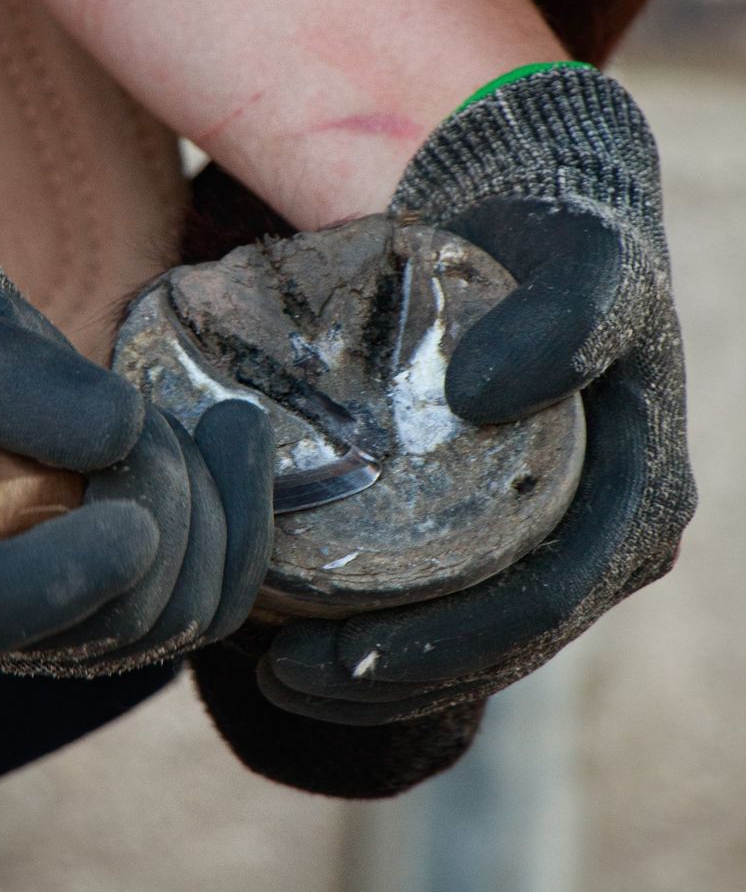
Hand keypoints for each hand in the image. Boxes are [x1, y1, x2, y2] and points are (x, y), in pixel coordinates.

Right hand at [0, 183, 274, 674]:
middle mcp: (5, 621)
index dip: (65, 579)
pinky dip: (246, 505)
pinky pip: (228, 589)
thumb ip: (15, 377)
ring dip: (202, 494)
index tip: (130, 518)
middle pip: (126, 613)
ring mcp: (80, 622)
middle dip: (160, 495)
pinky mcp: (142, 601)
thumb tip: (114, 434)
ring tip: (161, 421)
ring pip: (193, 607)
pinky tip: (233, 432)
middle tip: (136, 411)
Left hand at [255, 65, 696, 723]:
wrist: (542, 234)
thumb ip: (562, 313)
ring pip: (474, 641)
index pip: (544, 602)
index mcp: (634, 498)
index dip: (447, 644)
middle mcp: (603, 538)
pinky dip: (384, 630)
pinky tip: (307, 626)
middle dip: (394, 678)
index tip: (339, 653)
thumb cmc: (564, 245)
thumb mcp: (584, 260)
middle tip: (284, 677)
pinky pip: (453, 601)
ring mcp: (555, 539)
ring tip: (279, 674)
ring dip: (380, 675)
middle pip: (500, 642)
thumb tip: (484, 395)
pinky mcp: (507, 525)